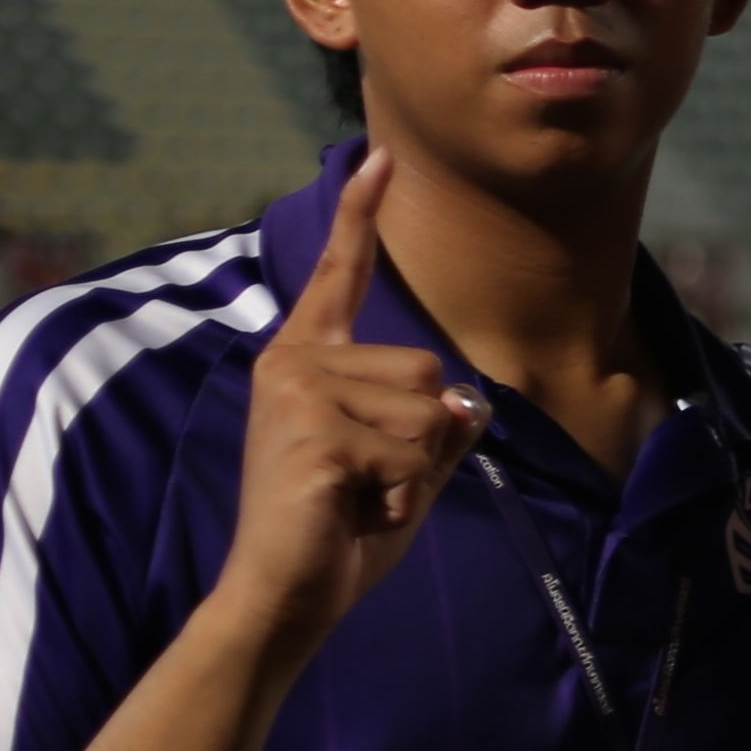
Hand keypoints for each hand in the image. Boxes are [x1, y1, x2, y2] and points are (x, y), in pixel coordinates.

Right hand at [209, 145, 489, 664]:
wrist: (287, 593)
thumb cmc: (342, 528)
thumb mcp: (408, 465)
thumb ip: (438, 423)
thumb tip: (463, 400)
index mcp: (309, 360)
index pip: (343, 277)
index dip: (361, 217)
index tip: (379, 157)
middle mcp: (294, 363)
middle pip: (430, 370)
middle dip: (424, 440)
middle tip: (366, 482)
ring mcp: (297, 394)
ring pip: (429, 411)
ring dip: (414, 471)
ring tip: (357, 497)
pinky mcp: (310, 433)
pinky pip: (411, 452)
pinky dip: (400, 496)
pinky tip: (351, 510)